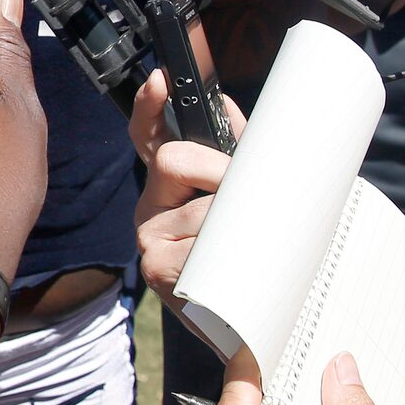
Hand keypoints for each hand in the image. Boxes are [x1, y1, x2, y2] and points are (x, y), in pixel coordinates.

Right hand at [128, 67, 246, 312]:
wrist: (250, 325)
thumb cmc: (247, 257)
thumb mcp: (247, 199)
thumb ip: (240, 152)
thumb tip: (228, 106)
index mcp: (171, 187)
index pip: (148, 136)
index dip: (149, 106)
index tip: (159, 80)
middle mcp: (151, 208)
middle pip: (176, 160)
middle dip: (221, 173)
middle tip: (253, 197)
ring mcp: (150, 239)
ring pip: (198, 206)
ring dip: (237, 223)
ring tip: (256, 249)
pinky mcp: (158, 269)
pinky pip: (197, 243)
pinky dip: (225, 254)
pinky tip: (234, 271)